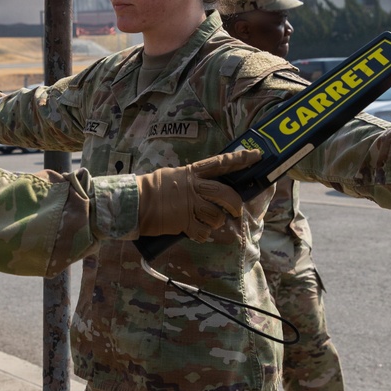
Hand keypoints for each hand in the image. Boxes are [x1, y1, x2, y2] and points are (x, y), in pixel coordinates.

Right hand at [135, 149, 261, 240]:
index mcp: (191, 173)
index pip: (219, 163)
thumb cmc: (150, 189)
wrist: (134, 202)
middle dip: (234, 204)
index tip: (257, 156)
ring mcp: (190, 205)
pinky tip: (195, 232)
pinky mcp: (184, 222)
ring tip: (206, 223)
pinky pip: (203, 232)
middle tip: (235, 211)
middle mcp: (193, 187)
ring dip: (215, 223)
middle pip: (225, 194)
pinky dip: (202, 235)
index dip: (239, 159)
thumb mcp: (171, 176)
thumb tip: (203, 187)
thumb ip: (189, 180)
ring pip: (217, 216)